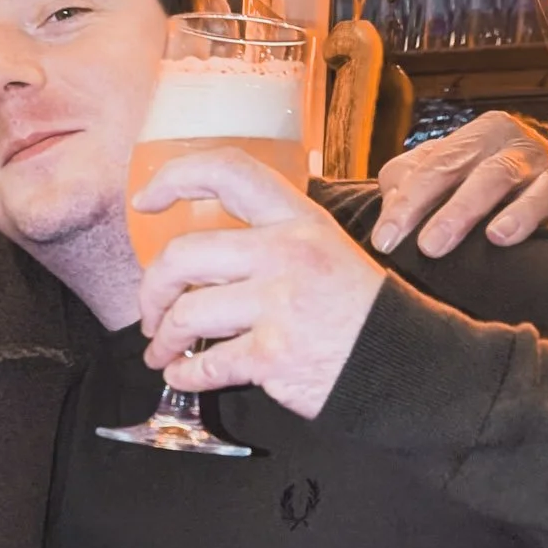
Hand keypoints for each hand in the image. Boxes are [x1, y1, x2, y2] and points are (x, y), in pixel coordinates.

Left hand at [134, 150, 386, 420]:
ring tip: (163, 351)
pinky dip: (184, 375)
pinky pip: (205, 365)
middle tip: (152, 312)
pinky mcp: (273, 355)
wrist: (403, 363)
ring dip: (164, 339)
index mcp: (298, 219)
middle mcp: (286, 252)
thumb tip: (206, 246)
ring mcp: (279, 304)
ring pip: (186, 314)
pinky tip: (183, 375)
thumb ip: (273, 236)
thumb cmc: (357, 308)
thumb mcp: (327, 247)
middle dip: (152, 290)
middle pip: (183, 255)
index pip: (228, 171)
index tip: (144, 200)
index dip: (175, 176)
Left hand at [372, 111, 547, 257]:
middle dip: (459, 212)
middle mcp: (522, 151)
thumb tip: (387, 214)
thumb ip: (404, 182)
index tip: (385, 241)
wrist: (527, 168)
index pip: (439, 167)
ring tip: (498, 238)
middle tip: (431, 247)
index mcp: (481, 134)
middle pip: (490, 176)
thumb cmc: (465, 172)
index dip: (409, 205)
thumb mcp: (432, 167)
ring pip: (543, 191)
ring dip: (523, 214)